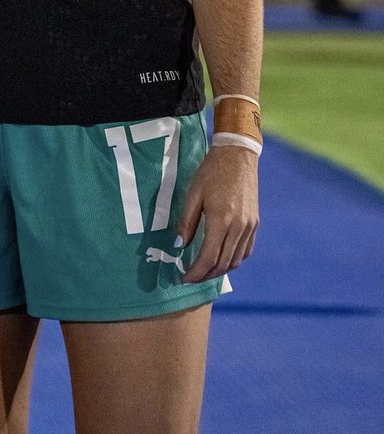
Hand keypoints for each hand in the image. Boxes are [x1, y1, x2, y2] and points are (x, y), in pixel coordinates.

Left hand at [177, 145, 258, 281]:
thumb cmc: (211, 172)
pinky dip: (233, 259)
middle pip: (223, 263)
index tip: (184, 278)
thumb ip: (187, 222)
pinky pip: (245, 250)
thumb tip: (179, 246)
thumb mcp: (193, 194)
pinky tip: (221, 258)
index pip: (209, 257)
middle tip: (192, 277)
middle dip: (206, 275)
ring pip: (235, 260)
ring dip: (220, 270)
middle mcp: (238, 227)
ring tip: (204, 271)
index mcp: (221, 220)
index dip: (196, 272)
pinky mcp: (255, 224)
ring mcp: (249, 227)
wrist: (237, 156)